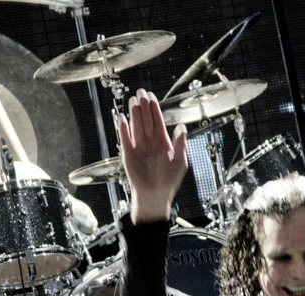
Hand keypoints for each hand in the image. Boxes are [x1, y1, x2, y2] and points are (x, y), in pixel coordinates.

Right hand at [119, 89, 187, 223]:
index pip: (157, 120)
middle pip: (146, 119)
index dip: (154, 108)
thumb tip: (181, 127)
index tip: (151, 95)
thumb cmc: (169, 180)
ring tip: (133, 100)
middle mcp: (150, 141)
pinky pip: (125, 138)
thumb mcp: (179, 162)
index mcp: (162, 141)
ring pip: (136, 125)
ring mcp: (138, 146)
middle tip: (141, 92)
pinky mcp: (128, 153)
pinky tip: (122, 117)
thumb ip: (180, 144)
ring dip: (134, 113)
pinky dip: (123, 128)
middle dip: (144, 106)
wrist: (155, 194)